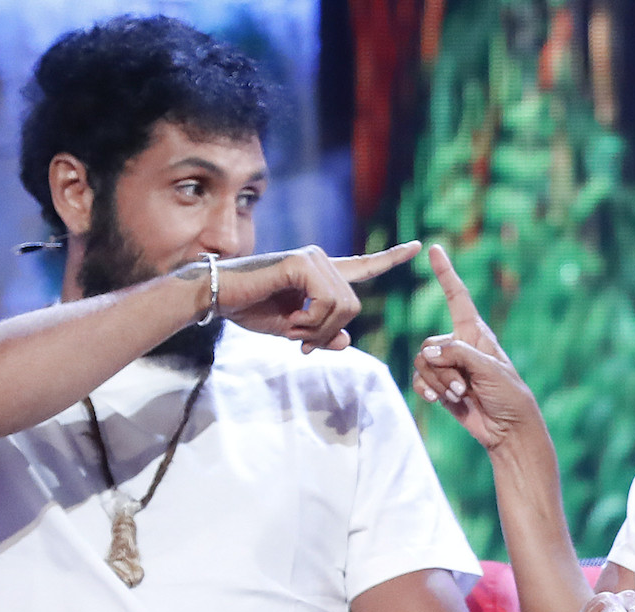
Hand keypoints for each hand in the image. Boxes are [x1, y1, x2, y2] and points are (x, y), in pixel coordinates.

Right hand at [215, 240, 420, 351]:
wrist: (216, 297)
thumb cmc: (249, 309)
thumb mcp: (292, 330)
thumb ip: (321, 335)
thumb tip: (347, 342)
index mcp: (322, 273)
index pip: (364, 266)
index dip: (391, 258)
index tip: (418, 247)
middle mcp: (321, 260)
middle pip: (353, 306)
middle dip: (328, 331)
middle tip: (301, 341)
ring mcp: (312, 258)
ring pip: (343, 307)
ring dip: (316, 329)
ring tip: (291, 329)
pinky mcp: (301, 263)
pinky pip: (325, 302)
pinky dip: (309, 321)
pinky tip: (290, 321)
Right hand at [411, 245, 541, 448]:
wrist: (507, 430)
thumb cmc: (509, 395)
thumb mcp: (490, 369)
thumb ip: (458, 354)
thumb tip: (427, 352)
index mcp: (476, 333)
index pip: (457, 297)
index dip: (446, 274)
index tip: (435, 249)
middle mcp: (459, 346)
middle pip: (429, 344)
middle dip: (441, 369)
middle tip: (463, 387)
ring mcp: (448, 366)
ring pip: (421, 364)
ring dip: (438, 382)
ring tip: (460, 396)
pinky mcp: (440, 386)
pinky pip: (419, 380)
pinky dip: (426, 390)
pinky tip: (438, 400)